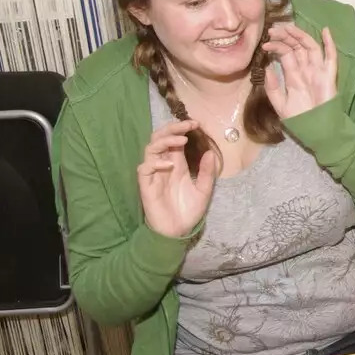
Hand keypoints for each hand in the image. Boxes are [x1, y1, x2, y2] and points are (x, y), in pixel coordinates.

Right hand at [137, 119, 216, 238]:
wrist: (177, 231)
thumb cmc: (188, 210)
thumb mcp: (204, 190)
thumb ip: (207, 172)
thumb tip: (211, 152)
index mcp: (177, 164)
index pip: (175, 140)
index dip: (182, 129)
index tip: (196, 123)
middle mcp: (163, 165)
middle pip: (159, 138)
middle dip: (172, 128)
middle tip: (187, 124)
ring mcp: (154, 174)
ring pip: (150, 149)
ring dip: (165, 141)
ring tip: (182, 141)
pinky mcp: (146, 185)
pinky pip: (144, 168)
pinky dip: (155, 163)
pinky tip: (169, 165)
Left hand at [261, 22, 337, 118]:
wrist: (315, 129)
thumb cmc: (298, 118)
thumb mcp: (279, 104)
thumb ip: (272, 87)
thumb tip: (268, 68)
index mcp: (293, 75)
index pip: (285, 54)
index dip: (276, 46)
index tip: (266, 42)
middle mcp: (305, 70)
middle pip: (296, 47)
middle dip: (286, 36)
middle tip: (274, 29)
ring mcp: (318, 71)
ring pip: (310, 47)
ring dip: (300, 35)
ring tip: (289, 27)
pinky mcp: (328, 76)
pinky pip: (330, 57)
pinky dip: (329, 44)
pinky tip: (325, 31)